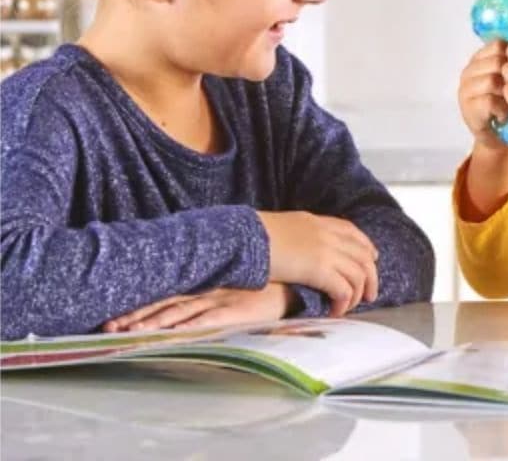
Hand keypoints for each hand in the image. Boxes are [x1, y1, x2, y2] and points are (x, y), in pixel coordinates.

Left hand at [102, 283, 293, 332]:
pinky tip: (171, 335)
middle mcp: (206, 289)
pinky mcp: (234, 313)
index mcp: (205, 280)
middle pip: (165, 303)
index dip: (141, 304)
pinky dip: (188, 328)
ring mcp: (219, 300)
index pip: (166, 293)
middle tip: (109, 327)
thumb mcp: (231, 278)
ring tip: (129, 334)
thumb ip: (211, 281)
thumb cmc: (261, 283)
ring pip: (180, 313)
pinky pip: (206, 322)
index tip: (115, 314)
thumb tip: (186, 289)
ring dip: (154, 323)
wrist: (292, 282)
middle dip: (137, 315)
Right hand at [257, 212, 378, 315]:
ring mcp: (326, 250)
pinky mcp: (320, 269)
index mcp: (318, 222)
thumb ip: (299, 235)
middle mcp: (328, 234)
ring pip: (359, 273)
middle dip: (371, 276)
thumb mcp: (284, 227)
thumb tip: (300, 250)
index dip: (366, 247)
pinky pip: (344, 289)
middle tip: (370, 294)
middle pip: (363, 254)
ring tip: (351, 307)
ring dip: (358, 294)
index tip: (372, 259)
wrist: (246, 236)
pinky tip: (335, 312)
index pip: (352, 232)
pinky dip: (344, 303)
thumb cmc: (255, 235)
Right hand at [458, 40, 507, 152]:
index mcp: (480, 58)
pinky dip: (501, 109)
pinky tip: (505, 115)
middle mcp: (469, 71)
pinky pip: (488, 101)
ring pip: (491, 81)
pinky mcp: (467, 109)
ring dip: (507, 94)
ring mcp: (465, 90)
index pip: (497, 45)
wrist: (500, 136)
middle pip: (495, 62)